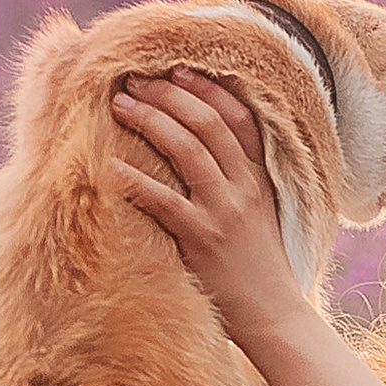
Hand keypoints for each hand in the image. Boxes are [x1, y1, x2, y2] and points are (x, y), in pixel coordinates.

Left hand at [109, 72, 304, 344]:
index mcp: (259, 178)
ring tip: (119, 104)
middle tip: (134, 78)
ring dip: (151, 120)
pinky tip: (109, 165)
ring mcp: (224, 212)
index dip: (207, 87)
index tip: (176, 69)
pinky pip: (163, 200)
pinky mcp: (202, 239)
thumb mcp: (261, 216)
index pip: (239, 117)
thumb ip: (238, 183)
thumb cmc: (260, 269)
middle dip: (169, 94)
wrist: (276, 317)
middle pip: (209, 123)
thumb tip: (202, 154)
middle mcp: (244, 187)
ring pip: (188, 149)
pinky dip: (135, 180)